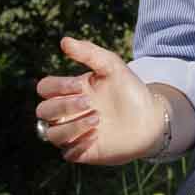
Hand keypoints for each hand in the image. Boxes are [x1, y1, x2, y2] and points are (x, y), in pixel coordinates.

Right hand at [35, 37, 165, 165]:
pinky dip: (77, 145)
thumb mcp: (112, 66)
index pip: (44, 88)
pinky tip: (96, 136)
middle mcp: (67, 113)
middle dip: (63, 106)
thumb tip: (64, 41)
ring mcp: (74, 134)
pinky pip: (67, 153)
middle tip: (89, 102)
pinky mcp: (83, 152)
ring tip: (96, 119)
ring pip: (51, 134)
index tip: (79, 84)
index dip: (56, 86)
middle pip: (43, 111)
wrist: (151, 118)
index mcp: (69, 91)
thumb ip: (89, 52)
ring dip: (70, 127)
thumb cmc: (130, 90)